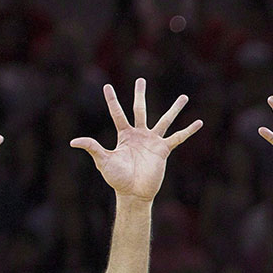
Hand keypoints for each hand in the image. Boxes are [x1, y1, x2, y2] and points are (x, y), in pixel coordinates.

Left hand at [70, 78, 202, 201]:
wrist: (134, 193)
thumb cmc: (117, 178)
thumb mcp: (103, 161)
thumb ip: (93, 148)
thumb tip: (74, 141)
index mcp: (124, 135)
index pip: (117, 113)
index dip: (112, 100)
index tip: (107, 86)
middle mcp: (139, 134)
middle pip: (140, 109)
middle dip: (140, 94)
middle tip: (141, 79)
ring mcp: (153, 141)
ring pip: (165, 120)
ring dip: (174, 109)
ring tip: (184, 97)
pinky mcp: (164, 150)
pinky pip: (178, 138)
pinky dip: (188, 131)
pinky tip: (199, 122)